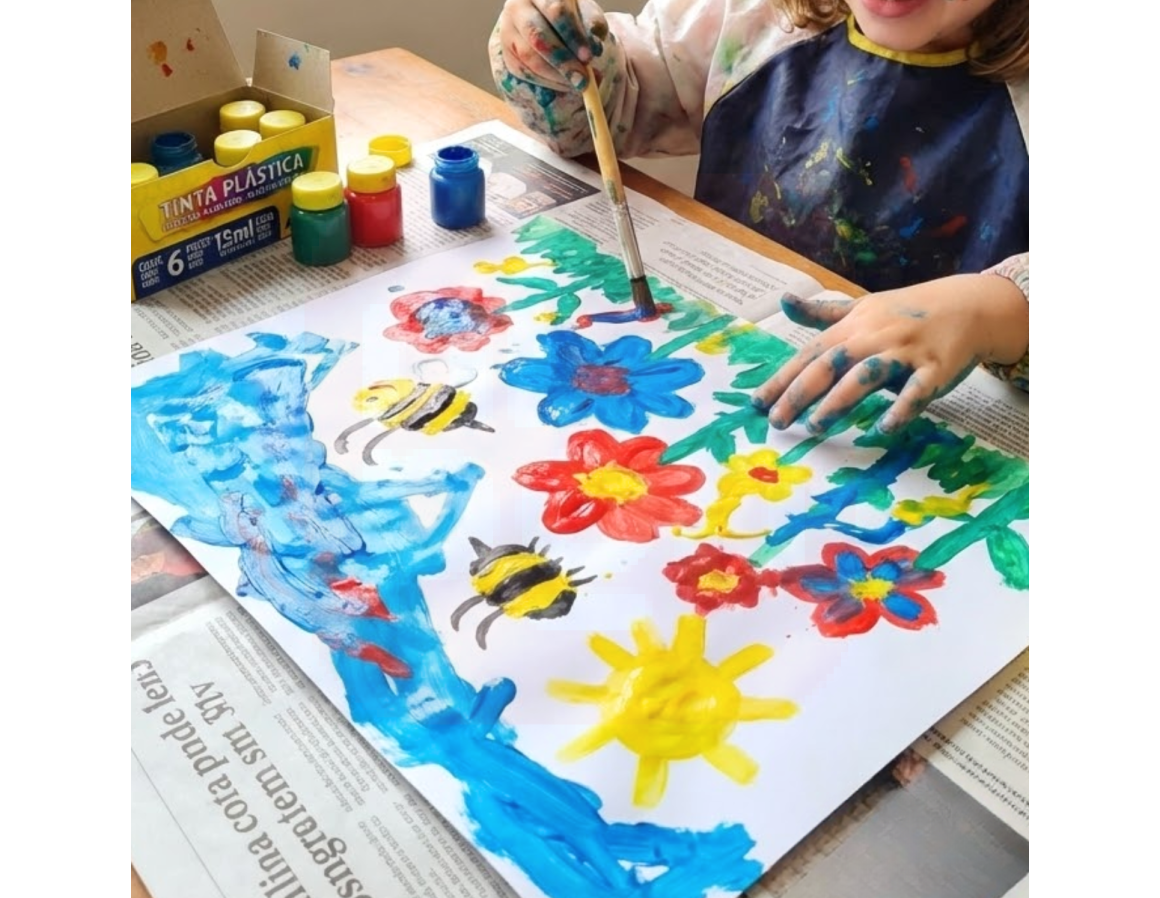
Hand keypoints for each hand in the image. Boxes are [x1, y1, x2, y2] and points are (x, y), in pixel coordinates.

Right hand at [496, 0, 608, 90]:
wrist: (545, 21)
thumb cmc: (570, 16)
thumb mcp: (584, 14)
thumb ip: (592, 25)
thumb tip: (595, 47)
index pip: (555, 10)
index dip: (572, 35)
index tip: (588, 57)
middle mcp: (517, 7)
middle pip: (537, 36)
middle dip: (563, 61)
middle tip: (583, 80)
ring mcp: (507, 29)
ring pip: (528, 57)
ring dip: (556, 76)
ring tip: (577, 85)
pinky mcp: (506, 52)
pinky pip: (524, 72)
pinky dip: (547, 83)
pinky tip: (564, 85)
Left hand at [751, 274, 1028, 434]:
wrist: (968, 305)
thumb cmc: (906, 312)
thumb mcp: (861, 308)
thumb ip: (822, 314)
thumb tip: (783, 302)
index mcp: (852, 326)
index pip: (809, 355)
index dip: (783, 379)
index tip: (757, 405)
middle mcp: (874, 337)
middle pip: (831, 365)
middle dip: (801, 393)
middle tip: (777, 421)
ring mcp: (905, 352)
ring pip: (867, 376)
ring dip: (840, 401)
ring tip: (816, 426)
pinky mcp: (935, 368)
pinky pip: (917, 391)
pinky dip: (901, 409)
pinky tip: (883, 429)